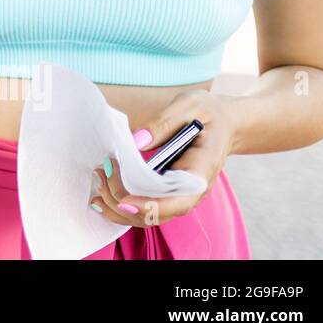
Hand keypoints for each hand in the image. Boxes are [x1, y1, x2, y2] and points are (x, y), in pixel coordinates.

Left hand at [89, 89, 236, 225]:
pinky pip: (145, 207)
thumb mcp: (190, 106)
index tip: (124, 200)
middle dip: (124, 200)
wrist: (224, 123)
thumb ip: (164, 123)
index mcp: (202, 171)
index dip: (151, 206)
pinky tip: (101, 191)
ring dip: (119, 205)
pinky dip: (122, 204)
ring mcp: (179, 194)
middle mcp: (192, 191)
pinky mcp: (167, 191)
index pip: (179, 201)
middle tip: (102, 172)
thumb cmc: (208, 113)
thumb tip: (136, 141)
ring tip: (98, 179)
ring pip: (148, 216)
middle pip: (157, 213)